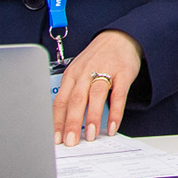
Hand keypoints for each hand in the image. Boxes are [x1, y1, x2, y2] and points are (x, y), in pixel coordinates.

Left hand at [53, 30, 143, 145]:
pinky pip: (118, 95)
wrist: (119, 36)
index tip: (55, 139)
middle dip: (71, 123)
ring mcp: (105, 71)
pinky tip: (113, 125)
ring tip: (91, 136)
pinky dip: (115, 112)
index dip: (57, 122)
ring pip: (95, 96)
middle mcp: (85, 73)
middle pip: (75, 100)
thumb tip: (67, 122)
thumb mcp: (79, 72)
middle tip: (70, 141)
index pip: (60, 101)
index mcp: (71, 75)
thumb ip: (73, 94)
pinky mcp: (123, 73)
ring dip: (92, 117)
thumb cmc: (97, 58)